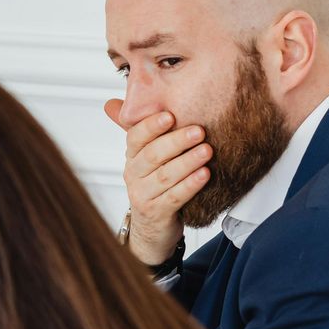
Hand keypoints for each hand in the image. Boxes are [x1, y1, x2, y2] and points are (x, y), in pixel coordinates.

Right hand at [103, 102, 208, 266]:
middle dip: (176, 141)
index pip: (135, 137)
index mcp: (132, 156)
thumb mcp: (148, 157)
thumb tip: (121, 99)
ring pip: (165, 176)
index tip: (170, 115)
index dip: (151, 126)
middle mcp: (133, 175)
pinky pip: (174, 197)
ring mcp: (142, 195)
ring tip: (207, 151)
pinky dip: (190, 185)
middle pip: (152, 155)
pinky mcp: (156, 213)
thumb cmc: (155, 186)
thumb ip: (145, 131)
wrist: (152, 228)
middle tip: (199, 131)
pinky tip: (205, 175)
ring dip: (187, 162)